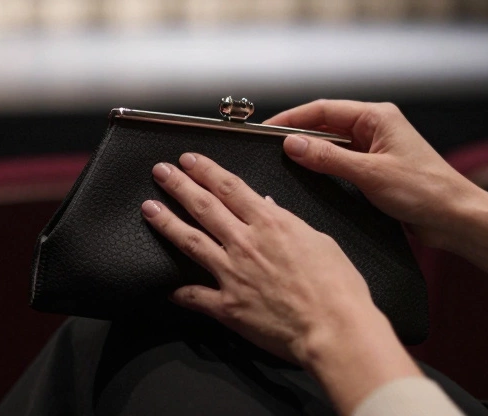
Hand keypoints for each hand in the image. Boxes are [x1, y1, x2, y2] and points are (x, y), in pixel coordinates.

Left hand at [140, 152, 396, 366]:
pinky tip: (165, 286)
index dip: (206, 170)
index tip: (189, 159)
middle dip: (179, 185)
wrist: (335, 328)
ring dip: (167, 222)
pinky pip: (195, 296)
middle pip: (203, 206)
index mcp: (270, 223)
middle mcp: (245, 243)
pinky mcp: (227, 306)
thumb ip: (290, 223)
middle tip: (160, 171)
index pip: (230, 187)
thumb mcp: (320, 241)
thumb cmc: (338, 287)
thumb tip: (270, 207)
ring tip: (148, 208)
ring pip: (191, 241)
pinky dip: (179, 291)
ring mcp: (232, 274)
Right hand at [265, 100, 486, 249]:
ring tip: (284, 164)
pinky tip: (311, 180)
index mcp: (377, 117)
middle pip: (326, 126)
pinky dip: (326, 169)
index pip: (324, 110)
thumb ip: (328, 157)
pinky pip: (343, 164)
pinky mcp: (378, 171)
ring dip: (313, 155)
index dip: (293, 118)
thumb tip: (292, 144)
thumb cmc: (425, 191)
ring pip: (333, 146)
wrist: (457, 219)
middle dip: (299, 136)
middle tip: (270, 149)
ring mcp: (377, 150)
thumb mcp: (370, 174)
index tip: (268, 129)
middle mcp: (376, 128)